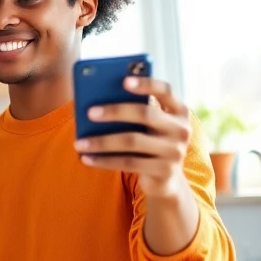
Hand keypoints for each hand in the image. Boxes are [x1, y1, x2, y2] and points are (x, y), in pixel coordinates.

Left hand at [74, 76, 191, 198]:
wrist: (166, 180)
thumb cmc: (149, 143)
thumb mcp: (145, 127)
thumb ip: (132, 112)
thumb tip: (94, 104)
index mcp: (178, 111)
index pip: (165, 90)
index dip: (146, 84)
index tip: (124, 81)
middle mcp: (181, 129)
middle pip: (145, 114)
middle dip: (115, 111)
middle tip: (89, 112)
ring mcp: (175, 151)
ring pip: (132, 141)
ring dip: (102, 142)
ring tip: (79, 143)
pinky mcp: (164, 171)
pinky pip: (128, 162)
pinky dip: (104, 160)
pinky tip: (86, 158)